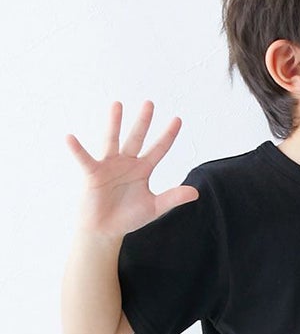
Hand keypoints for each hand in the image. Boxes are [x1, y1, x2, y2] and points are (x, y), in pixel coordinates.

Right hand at [66, 100, 198, 238]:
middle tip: (150, 103)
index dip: (168, 136)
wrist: (106, 229)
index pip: (159, 149)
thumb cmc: (128, 217)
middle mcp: (126, 163)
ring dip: (114, 123)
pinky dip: (77, 149)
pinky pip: (85, 159)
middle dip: (143, 122)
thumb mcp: (154, 207)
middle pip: (137, 138)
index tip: (178, 119)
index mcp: (142, 169)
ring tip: (117, 105)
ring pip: (113, 140)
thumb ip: (173, 198)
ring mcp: (109, 165)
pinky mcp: (93, 173)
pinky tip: (70, 138)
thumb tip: (195, 192)